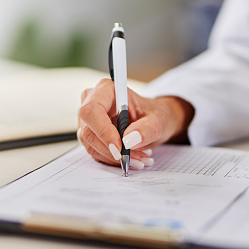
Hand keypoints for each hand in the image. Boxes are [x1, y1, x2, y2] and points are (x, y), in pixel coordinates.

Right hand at [77, 78, 193, 167]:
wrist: (153, 121)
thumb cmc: (154, 114)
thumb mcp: (158, 120)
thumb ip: (147, 129)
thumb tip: (129, 140)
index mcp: (107, 90)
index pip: (92, 110)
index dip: (103, 131)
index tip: (120, 147)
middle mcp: (93, 102)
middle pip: (89, 131)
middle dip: (112, 150)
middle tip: (136, 158)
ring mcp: (89, 120)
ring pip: (91, 144)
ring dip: (114, 157)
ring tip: (138, 157)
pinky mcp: (90, 135)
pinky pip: (95, 152)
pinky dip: (113, 159)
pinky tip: (130, 157)